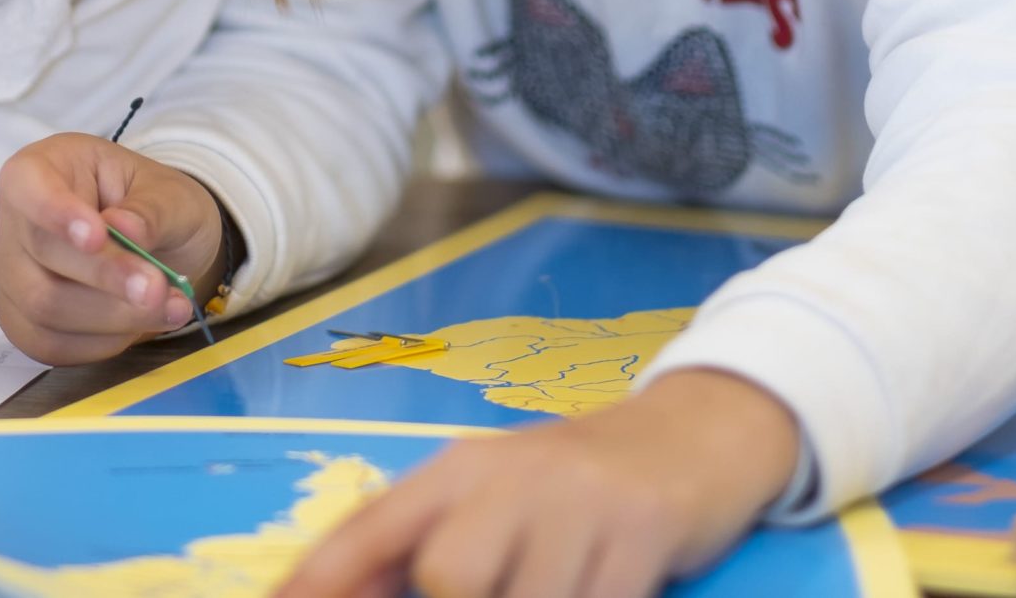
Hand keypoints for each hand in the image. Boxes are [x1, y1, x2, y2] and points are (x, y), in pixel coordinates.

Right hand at [0, 133, 226, 365]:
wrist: (162, 250)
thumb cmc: (156, 208)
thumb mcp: (172, 194)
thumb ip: (153, 210)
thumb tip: (126, 229)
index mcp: (43, 168)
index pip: (26, 184)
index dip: (56, 212)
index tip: (98, 235)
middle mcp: (15, 220)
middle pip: (40, 253)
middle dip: (105, 276)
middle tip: (159, 287)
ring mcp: (12, 274)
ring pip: (43, 307)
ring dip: (113, 315)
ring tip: (170, 307)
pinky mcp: (22, 322)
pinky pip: (49, 343)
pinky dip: (102, 341)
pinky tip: (140, 325)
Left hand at [277, 370, 801, 597]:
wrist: (695, 434)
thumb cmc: (574, 488)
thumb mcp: (494, 501)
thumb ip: (421, 551)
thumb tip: (328, 591)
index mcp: (460, 470)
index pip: (370, 529)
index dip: (321, 578)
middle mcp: (512, 477)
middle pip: (449, 575)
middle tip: (494, 592)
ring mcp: (581, 504)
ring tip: (551, 585)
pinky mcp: (642, 535)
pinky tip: (592, 592)